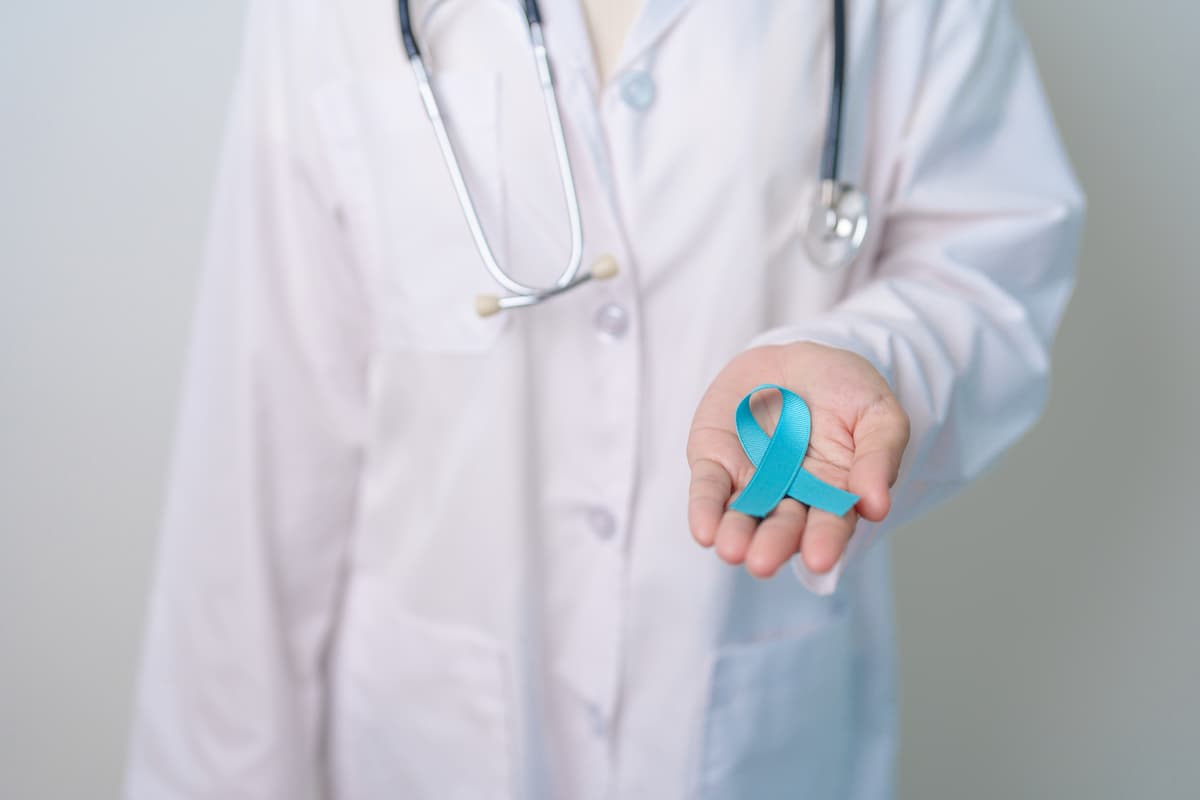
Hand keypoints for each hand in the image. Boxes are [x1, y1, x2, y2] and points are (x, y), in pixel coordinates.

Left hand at [687, 342, 909, 577]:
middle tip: (762, 562)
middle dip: (773, 545)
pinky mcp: (716, 462)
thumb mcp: (877, 414)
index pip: (830, 524)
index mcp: (835, 493)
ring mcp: (751, 482)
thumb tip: (876, 505)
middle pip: (782, 526)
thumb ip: (878, 456)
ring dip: (735, 535)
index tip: (819, 557)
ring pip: (742, 515)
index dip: (824, 541)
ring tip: (731, 550)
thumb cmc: (845, 390)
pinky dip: (704, 509)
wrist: (798, 358)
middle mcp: (791, 496)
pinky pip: (709, 488)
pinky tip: (704, 530)